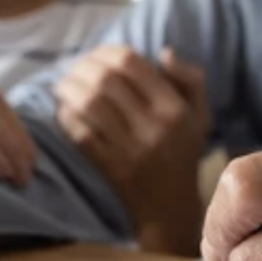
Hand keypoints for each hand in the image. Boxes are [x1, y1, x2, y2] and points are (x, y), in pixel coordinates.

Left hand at [54, 47, 209, 255]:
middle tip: (72, 69)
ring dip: (68, 90)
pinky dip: (67, 118)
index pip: (132, 63)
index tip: (95, 56)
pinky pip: (81, 134)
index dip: (106, 52)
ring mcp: (130, 149)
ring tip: (61, 86)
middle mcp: (154, 127)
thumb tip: (163, 52)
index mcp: (174, 108)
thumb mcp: (200, 116)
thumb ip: (190, 80)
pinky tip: (64, 111)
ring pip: (89, 105)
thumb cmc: (183, 154)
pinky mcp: (111, 168)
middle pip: (106, 80)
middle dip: (81, 68)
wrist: (171, 208)